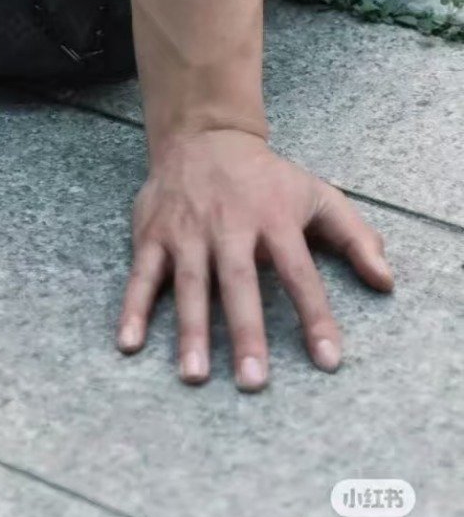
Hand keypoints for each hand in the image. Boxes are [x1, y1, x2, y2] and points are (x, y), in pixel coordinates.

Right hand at [115, 129, 394, 389]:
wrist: (202, 134)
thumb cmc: (266, 178)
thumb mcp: (317, 194)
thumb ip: (354, 236)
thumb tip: (386, 281)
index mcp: (273, 217)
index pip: (299, 272)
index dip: (315, 315)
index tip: (329, 360)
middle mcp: (229, 224)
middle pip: (239, 281)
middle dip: (245, 331)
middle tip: (253, 381)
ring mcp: (187, 229)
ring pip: (190, 282)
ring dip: (190, 329)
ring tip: (194, 375)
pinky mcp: (153, 232)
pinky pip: (142, 274)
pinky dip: (133, 308)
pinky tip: (129, 343)